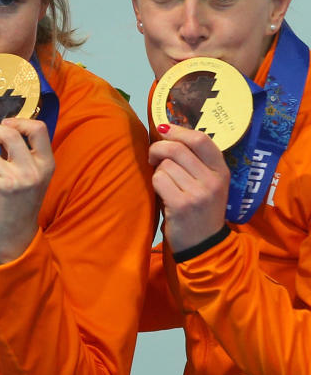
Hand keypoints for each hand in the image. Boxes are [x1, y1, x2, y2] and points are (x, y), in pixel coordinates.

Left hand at [0, 118, 53, 263]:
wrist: (15, 236)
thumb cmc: (22, 203)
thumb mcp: (34, 177)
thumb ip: (24, 155)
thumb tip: (2, 128)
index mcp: (46, 164)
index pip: (39, 130)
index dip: (21, 121)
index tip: (6, 121)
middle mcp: (31, 171)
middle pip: (11, 135)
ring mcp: (11, 180)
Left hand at [149, 124, 228, 253]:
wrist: (203, 244)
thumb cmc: (199, 209)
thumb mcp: (208, 183)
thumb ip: (195, 161)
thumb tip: (166, 132)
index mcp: (222, 171)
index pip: (201, 139)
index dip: (178, 130)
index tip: (163, 129)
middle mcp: (213, 180)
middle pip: (177, 148)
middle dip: (158, 148)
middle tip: (153, 157)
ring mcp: (199, 192)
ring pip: (165, 164)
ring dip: (158, 171)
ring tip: (165, 183)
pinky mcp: (182, 204)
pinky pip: (159, 179)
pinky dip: (155, 183)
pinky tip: (162, 194)